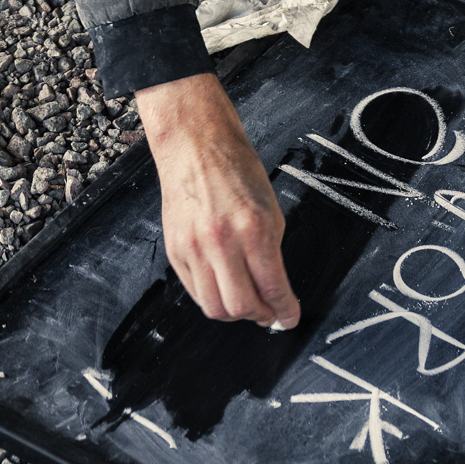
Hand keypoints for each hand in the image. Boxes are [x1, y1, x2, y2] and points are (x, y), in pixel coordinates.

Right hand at [136, 72, 300, 328]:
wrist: (195, 145)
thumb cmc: (236, 169)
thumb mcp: (270, 206)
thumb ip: (271, 250)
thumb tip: (273, 289)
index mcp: (253, 228)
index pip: (272, 287)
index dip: (285, 310)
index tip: (289, 318)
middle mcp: (221, 242)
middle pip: (240, 307)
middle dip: (260, 316)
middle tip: (268, 313)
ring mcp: (194, 249)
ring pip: (214, 308)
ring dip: (235, 314)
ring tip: (246, 303)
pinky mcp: (175, 252)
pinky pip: (194, 292)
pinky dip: (212, 297)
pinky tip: (224, 288)